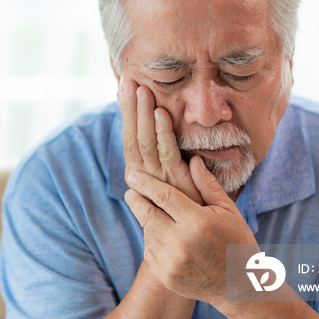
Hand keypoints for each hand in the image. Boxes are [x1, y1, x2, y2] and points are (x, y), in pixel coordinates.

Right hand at [118, 80, 202, 204]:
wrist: (195, 236)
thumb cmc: (184, 203)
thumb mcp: (171, 175)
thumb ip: (163, 153)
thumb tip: (160, 122)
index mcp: (139, 171)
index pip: (129, 136)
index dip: (126, 112)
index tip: (123, 87)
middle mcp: (143, 175)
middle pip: (132, 135)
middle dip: (129, 108)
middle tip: (127, 82)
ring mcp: (158, 179)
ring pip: (145, 141)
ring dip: (142, 114)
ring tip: (140, 90)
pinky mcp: (176, 182)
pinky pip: (167, 152)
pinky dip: (162, 132)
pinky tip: (160, 113)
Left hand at [124, 155, 256, 306]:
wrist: (240, 287)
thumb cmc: (237, 242)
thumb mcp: (228, 211)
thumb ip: (207, 186)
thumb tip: (193, 160)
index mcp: (197, 222)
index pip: (163, 196)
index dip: (146, 183)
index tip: (133, 175)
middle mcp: (181, 243)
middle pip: (147, 214)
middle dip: (136, 200)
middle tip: (130, 191)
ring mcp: (171, 262)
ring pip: (148, 232)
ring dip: (147, 221)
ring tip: (155, 215)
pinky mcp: (166, 276)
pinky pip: (149, 251)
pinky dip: (153, 241)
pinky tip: (163, 237)